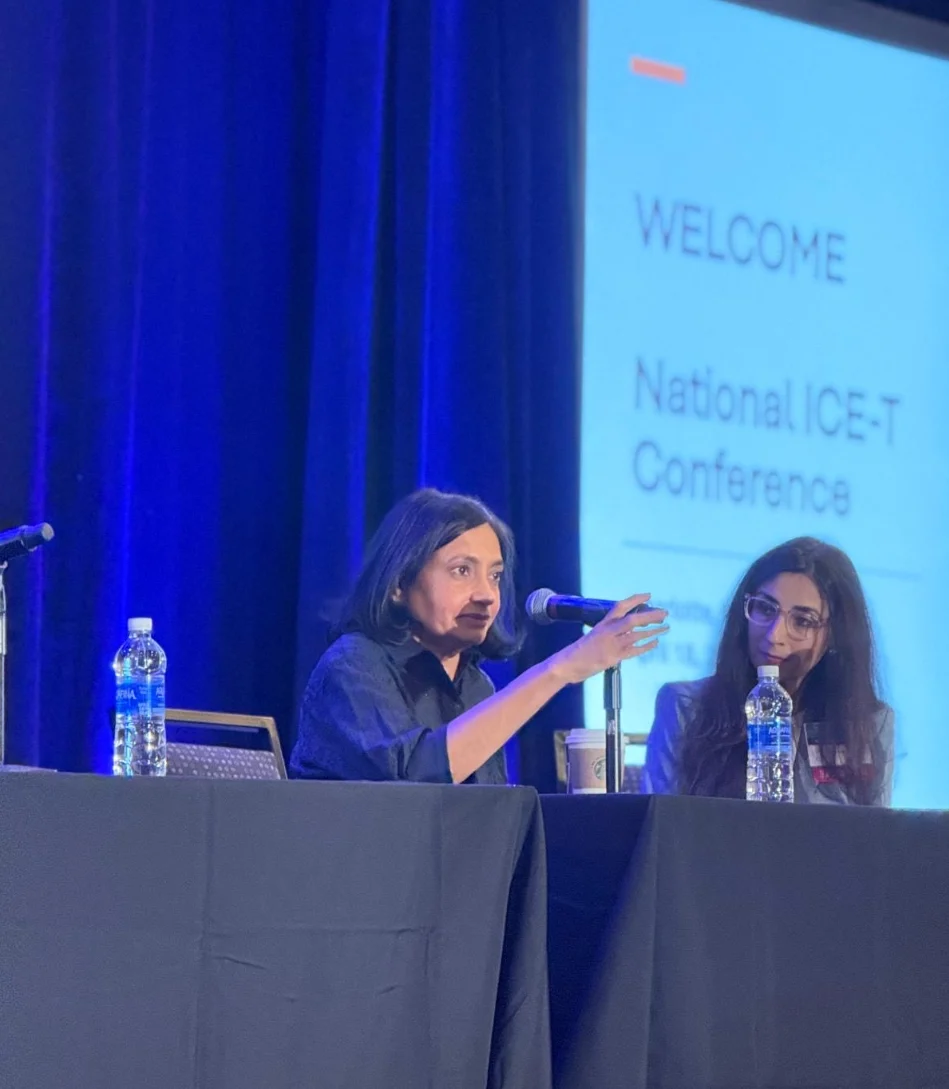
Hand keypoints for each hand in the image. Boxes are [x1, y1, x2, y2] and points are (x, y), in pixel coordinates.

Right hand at [550, 594, 668, 684]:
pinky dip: (646, 646)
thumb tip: (629, 629)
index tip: (649, 595)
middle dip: (651, 615)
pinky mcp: (614, 657)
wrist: (569, 664)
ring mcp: (612, 645)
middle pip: (633, 620)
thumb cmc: (581, 650)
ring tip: (666, 628)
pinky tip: (655, 643)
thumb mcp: (595, 635)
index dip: (636, 600)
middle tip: (665, 613)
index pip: (621, 606)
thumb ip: (611, 632)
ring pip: (637, 635)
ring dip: (654, 631)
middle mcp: (608, 631)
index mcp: (603, 623)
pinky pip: (635, 650)